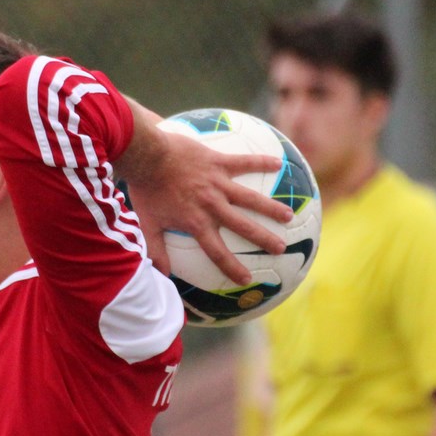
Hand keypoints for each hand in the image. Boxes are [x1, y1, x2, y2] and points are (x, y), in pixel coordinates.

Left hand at [123, 126, 293, 283]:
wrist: (147, 155)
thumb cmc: (146, 190)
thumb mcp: (147, 223)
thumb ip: (156, 250)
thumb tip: (162, 275)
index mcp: (197, 222)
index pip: (217, 252)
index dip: (232, 267)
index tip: (247, 279)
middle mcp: (212, 206)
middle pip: (243, 226)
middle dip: (263, 239)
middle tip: (281, 248)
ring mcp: (218, 183)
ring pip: (250, 198)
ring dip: (271, 207)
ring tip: (289, 215)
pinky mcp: (218, 162)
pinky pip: (244, 162)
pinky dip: (261, 162)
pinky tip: (278, 163)